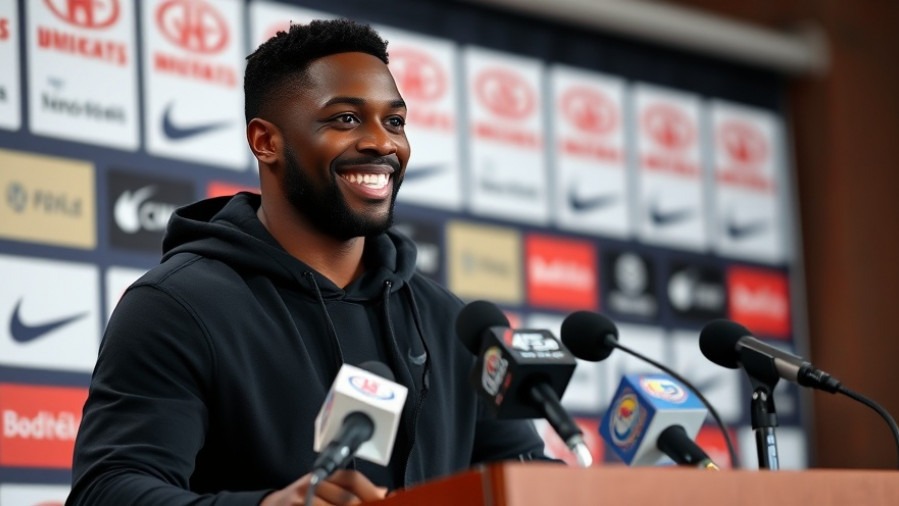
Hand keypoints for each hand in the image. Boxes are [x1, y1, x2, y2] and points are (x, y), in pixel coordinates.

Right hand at [260, 469, 387, 505]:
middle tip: (375, 505)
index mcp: (323, 475)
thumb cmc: (302, 498)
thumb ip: (350, 490)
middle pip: (347, 499)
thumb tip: (382, 492)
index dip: (370, 490)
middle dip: (364, 505)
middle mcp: (312, 484)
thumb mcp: (325, 488)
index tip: (385, 498)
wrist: (271, 505)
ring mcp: (302, 500)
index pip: (351, 479)